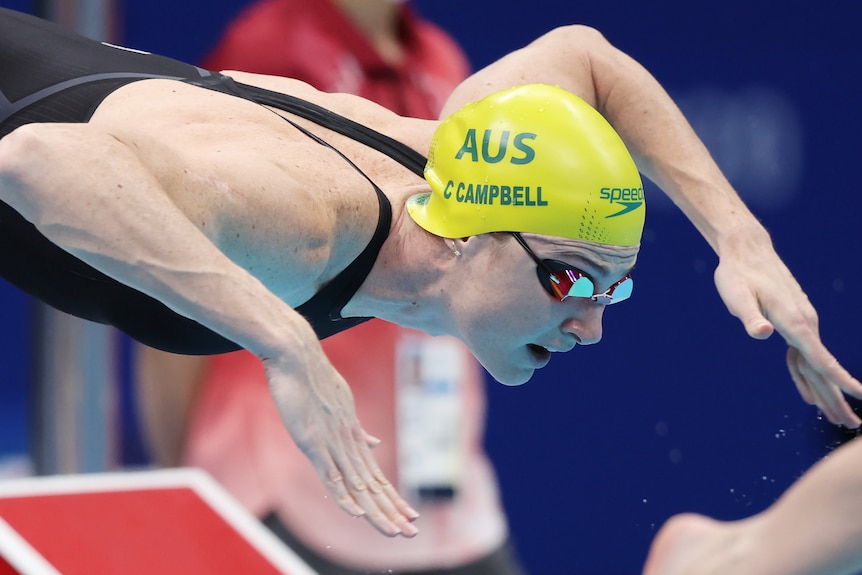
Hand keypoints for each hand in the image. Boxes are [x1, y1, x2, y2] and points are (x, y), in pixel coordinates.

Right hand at [263, 355, 419, 536]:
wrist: (296, 353)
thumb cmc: (313, 377)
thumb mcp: (342, 405)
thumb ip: (357, 428)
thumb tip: (375, 442)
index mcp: (353, 436)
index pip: (376, 475)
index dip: (392, 497)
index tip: (410, 515)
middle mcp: (348, 442)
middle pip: (374, 485)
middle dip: (393, 511)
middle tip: (413, 533)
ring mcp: (332, 443)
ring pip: (358, 485)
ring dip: (377, 511)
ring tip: (396, 532)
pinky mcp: (312, 442)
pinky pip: (330, 475)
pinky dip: (344, 496)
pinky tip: (357, 513)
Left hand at [713, 229, 861, 427]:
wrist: (747, 251)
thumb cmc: (738, 275)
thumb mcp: (737, 296)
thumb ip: (749, 318)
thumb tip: (762, 334)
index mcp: (794, 322)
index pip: (820, 357)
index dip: (839, 379)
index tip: (860, 396)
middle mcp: (805, 323)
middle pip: (823, 367)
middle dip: (837, 397)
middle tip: (850, 424)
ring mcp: (802, 321)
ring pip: (815, 362)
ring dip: (826, 391)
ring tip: (836, 417)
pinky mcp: (795, 320)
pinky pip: (804, 353)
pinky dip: (807, 375)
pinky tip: (808, 393)